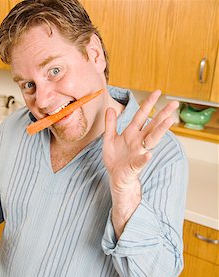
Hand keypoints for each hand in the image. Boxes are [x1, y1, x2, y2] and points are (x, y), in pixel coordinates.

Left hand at [103, 90, 178, 236]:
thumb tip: (110, 108)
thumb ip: (110, 124)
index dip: (148, 104)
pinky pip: (141, 160)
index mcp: (131, 133)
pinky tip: (149, 154)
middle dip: (163, 114)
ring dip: (161, 130)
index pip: (141, 115)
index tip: (157, 92)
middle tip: (174, 103)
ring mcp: (139, 152)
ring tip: (170, 121)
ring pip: (152, 139)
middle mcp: (138, 140)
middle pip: (152, 125)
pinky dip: (144, 157)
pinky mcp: (136, 165)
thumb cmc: (115, 159)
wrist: (116, 177)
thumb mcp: (109, 139)